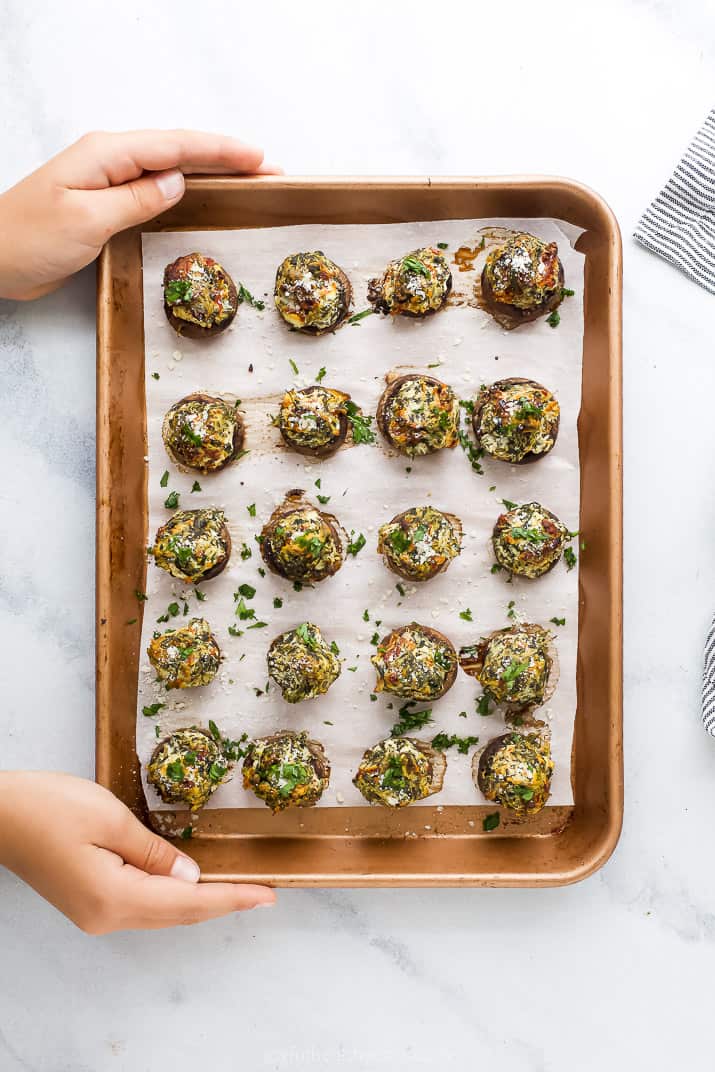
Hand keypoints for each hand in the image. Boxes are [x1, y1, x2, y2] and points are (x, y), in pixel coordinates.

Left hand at [0, 129, 279, 299]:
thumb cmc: (29, 238)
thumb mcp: (87, 219)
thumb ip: (136, 199)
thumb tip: (178, 182)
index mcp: (107, 154)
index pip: (176, 146)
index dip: (222, 151)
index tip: (261, 158)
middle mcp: (111, 160)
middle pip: (180, 151)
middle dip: (227, 158)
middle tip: (270, 170)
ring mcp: (109, 181)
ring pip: (171, 168)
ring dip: (212, 173)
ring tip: (250, 180)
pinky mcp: (108, 204)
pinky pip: (157, 189)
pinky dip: (188, 190)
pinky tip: (205, 197)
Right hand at [0, 771, 274, 931]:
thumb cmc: (48, 807)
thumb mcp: (110, 819)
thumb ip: (155, 851)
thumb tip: (190, 876)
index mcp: (113, 897)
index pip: (188, 902)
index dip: (231, 898)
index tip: (267, 896)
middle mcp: (106, 916)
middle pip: (178, 914)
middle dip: (223, 902)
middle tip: (263, 893)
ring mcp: (95, 914)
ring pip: (161, 912)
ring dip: (200, 901)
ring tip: (238, 888)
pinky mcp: (88, 902)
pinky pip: (143, 905)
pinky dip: (173, 897)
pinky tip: (192, 884)